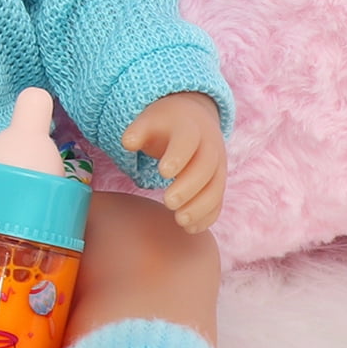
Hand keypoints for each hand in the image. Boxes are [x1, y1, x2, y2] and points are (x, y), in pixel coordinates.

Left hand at [121, 92, 226, 233]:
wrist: (193, 119)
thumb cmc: (165, 125)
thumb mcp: (150, 120)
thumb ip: (138, 131)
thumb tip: (127, 142)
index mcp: (189, 127)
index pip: (187, 140)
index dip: (177, 156)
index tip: (162, 172)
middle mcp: (209, 146)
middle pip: (205, 167)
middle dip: (189, 187)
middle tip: (168, 202)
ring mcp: (217, 165)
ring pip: (216, 187)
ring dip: (201, 207)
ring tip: (180, 221)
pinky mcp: (218, 182)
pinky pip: (218, 201)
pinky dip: (207, 216)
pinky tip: (191, 229)